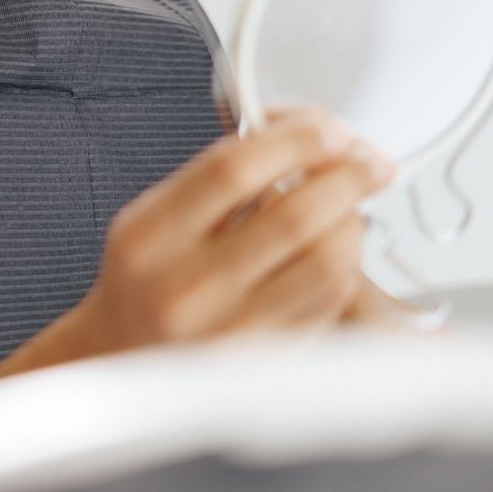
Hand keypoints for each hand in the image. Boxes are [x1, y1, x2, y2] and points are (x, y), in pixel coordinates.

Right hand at [73, 109, 392, 350]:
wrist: (123, 358)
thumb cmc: (145, 279)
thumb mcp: (153, 217)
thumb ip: (216, 177)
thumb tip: (303, 135)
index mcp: (149, 237)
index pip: (230, 171)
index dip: (292, 140)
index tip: (327, 129)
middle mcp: (187, 288)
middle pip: (292, 218)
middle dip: (346, 177)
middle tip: (369, 160)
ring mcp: (230, 333)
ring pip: (325, 264)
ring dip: (351, 222)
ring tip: (349, 206)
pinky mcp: (267, 362)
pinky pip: (329, 305)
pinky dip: (345, 266)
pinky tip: (337, 250)